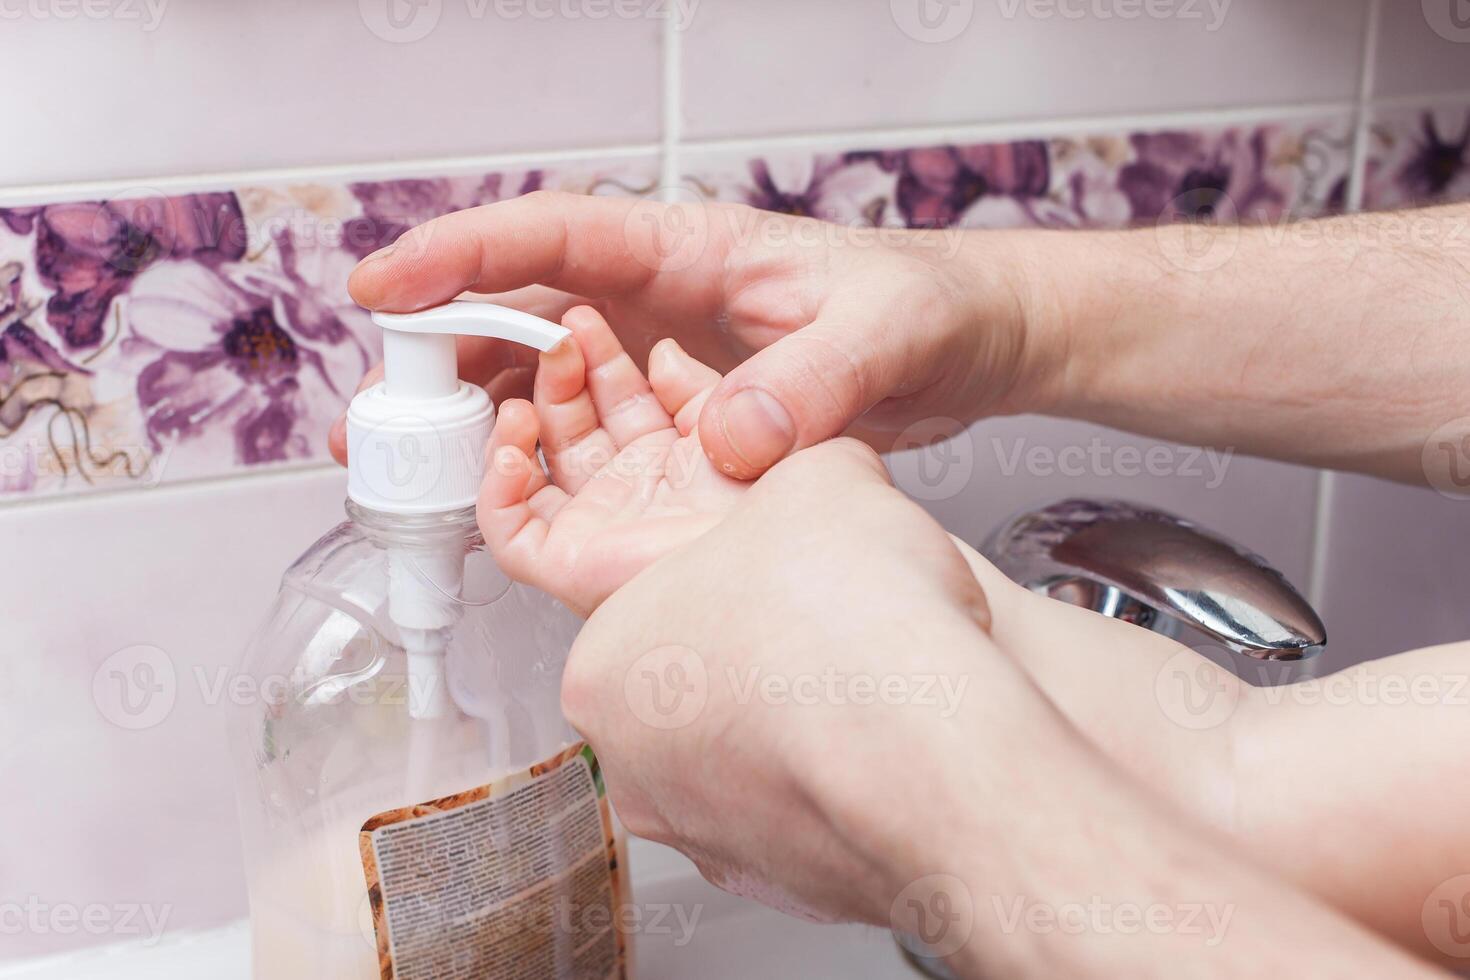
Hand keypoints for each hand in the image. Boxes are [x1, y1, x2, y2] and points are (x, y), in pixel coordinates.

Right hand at [338, 191, 1046, 477]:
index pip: (555, 236)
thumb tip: (729, 442)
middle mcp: (652, 302)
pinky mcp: (668, 417)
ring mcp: (652, 361)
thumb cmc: (923, 311)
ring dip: (465, 421)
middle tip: (370, 422)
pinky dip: (526, 461)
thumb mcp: (884, 337)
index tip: (386, 285)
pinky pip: (577, 433)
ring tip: (400, 472)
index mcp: (685, 251)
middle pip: (515, 315)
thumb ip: (815, 382)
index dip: (462, 256)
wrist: (959, 349)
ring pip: (532, 381)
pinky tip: (486, 497)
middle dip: (433, 361)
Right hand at [478, 305, 743, 616]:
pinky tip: (514, 450)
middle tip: (554, 340)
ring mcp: (604, 530)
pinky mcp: (574, 566)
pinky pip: (512, 533)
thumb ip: (698, 386)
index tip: (582, 321)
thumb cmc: (779, 504)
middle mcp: (639, 496)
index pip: (620, 402)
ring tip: (527, 390)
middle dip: (558, 378)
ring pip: (534, 474)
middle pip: (572, 428)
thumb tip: (663, 356)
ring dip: (519, 426)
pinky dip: (497, 490)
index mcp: (681, 461)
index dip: (599, 359)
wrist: (773, 558)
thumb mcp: (742, 418)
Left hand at [559, 437, 997, 924]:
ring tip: (869, 671)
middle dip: (757, 642)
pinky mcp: (780, 886)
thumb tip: (814, 469)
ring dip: (797, 713)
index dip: (733, 567)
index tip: (777, 561)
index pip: (656, 600)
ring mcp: (704, 835)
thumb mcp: (815, 477)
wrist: (938, 750)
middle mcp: (636, 764)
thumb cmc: (853, 626)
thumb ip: (791, 470)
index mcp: (605, 662)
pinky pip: (802, 811)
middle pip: (695, 681)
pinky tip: (886, 735)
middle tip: (825, 611)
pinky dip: (836, 776)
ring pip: (745, 754)